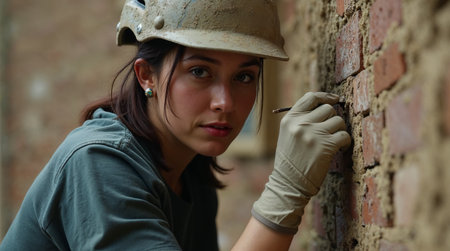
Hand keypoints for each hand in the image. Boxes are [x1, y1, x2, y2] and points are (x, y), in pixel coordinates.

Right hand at [252, 92, 350, 233]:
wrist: (288, 183)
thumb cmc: (290, 161)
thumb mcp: (288, 135)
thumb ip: (302, 120)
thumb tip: (327, 107)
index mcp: (289, 119)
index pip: (310, 97)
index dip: (326, 96)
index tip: (335, 100)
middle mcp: (300, 123)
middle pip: (328, 109)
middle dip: (332, 120)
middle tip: (331, 132)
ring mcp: (313, 134)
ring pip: (338, 121)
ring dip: (340, 131)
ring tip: (334, 142)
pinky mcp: (325, 146)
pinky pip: (345, 136)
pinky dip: (346, 142)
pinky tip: (340, 149)